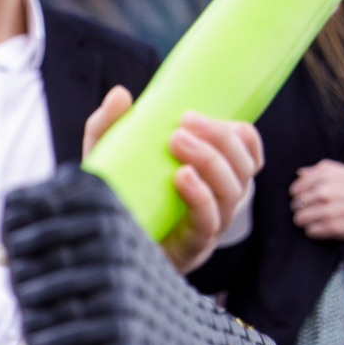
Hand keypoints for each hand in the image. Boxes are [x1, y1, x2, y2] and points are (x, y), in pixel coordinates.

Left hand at [84, 88, 263, 270]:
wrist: (95, 244)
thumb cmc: (114, 198)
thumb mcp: (108, 158)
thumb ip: (109, 126)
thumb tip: (120, 94)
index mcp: (212, 177)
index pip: (248, 153)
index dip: (238, 134)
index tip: (198, 115)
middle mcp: (218, 202)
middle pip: (244, 169)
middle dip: (220, 140)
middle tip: (182, 124)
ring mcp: (208, 227)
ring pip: (233, 192)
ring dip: (211, 162)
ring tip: (177, 142)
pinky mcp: (191, 249)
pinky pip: (208, 223)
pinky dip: (200, 197)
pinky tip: (182, 177)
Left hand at [289, 160, 343, 243]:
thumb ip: (324, 170)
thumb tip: (300, 173)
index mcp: (328, 176)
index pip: (296, 188)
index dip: (300, 194)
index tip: (310, 198)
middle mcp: (326, 192)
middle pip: (295, 204)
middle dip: (303, 207)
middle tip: (317, 210)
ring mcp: (329, 211)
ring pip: (299, 219)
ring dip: (307, 220)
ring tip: (321, 219)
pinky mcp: (334, 228)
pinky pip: (310, 231)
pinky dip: (316, 230)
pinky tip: (327, 226)